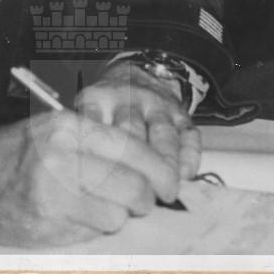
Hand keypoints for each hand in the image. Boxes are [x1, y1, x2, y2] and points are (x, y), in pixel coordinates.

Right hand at [0, 109, 178, 246]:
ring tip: (97, 204)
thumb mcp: (55, 131)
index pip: (132, 149)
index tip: (171, 184)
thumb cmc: (18, 154)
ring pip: (118, 214)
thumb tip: (153, 168)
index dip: (160, 171)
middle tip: (140, 200)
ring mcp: (53, 192)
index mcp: (67, 126)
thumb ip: (98, 144)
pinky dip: (92, 227)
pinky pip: (93, 231)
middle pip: (133, 186)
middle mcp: (61, 155)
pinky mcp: (47, 223)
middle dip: (144, 199)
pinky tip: (74, 215)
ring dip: (116, 215)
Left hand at [75, 61, 200, 180]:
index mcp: (96, 101)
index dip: (102, 163)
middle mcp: (126, 99)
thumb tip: (85, 188)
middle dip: (137, 169)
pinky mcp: (180, 112)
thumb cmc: (105, 108)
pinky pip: (188, 135)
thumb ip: (85, 144)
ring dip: (165, 165)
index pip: (97, 131)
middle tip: (141, 199)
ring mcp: (155, 104)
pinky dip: (189, 157)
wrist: (132, 74)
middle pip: (132, 135)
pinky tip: (185, 176)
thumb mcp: (86, 115)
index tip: (105, 190)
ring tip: (165, 192)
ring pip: (162, 135)